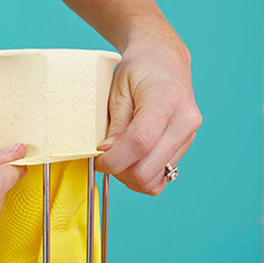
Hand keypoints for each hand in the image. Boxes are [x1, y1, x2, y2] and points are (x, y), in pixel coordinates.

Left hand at [96, 38, 201, 194]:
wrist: (165, 59)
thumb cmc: (138, 71)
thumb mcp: (117, 91)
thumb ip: (115, 125)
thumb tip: (107, 154)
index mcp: (166, 99)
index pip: (139, 143)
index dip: (113, 160)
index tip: (97, 159)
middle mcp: (185, 121)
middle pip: (146, 170)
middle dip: (118, 172)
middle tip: (104, 159)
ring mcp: (189, 136)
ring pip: (154, 180)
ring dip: (129, 177)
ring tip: (118, 157)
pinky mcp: (185, 146)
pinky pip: (161, 177)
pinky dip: (142, 177)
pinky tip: (132, 160)